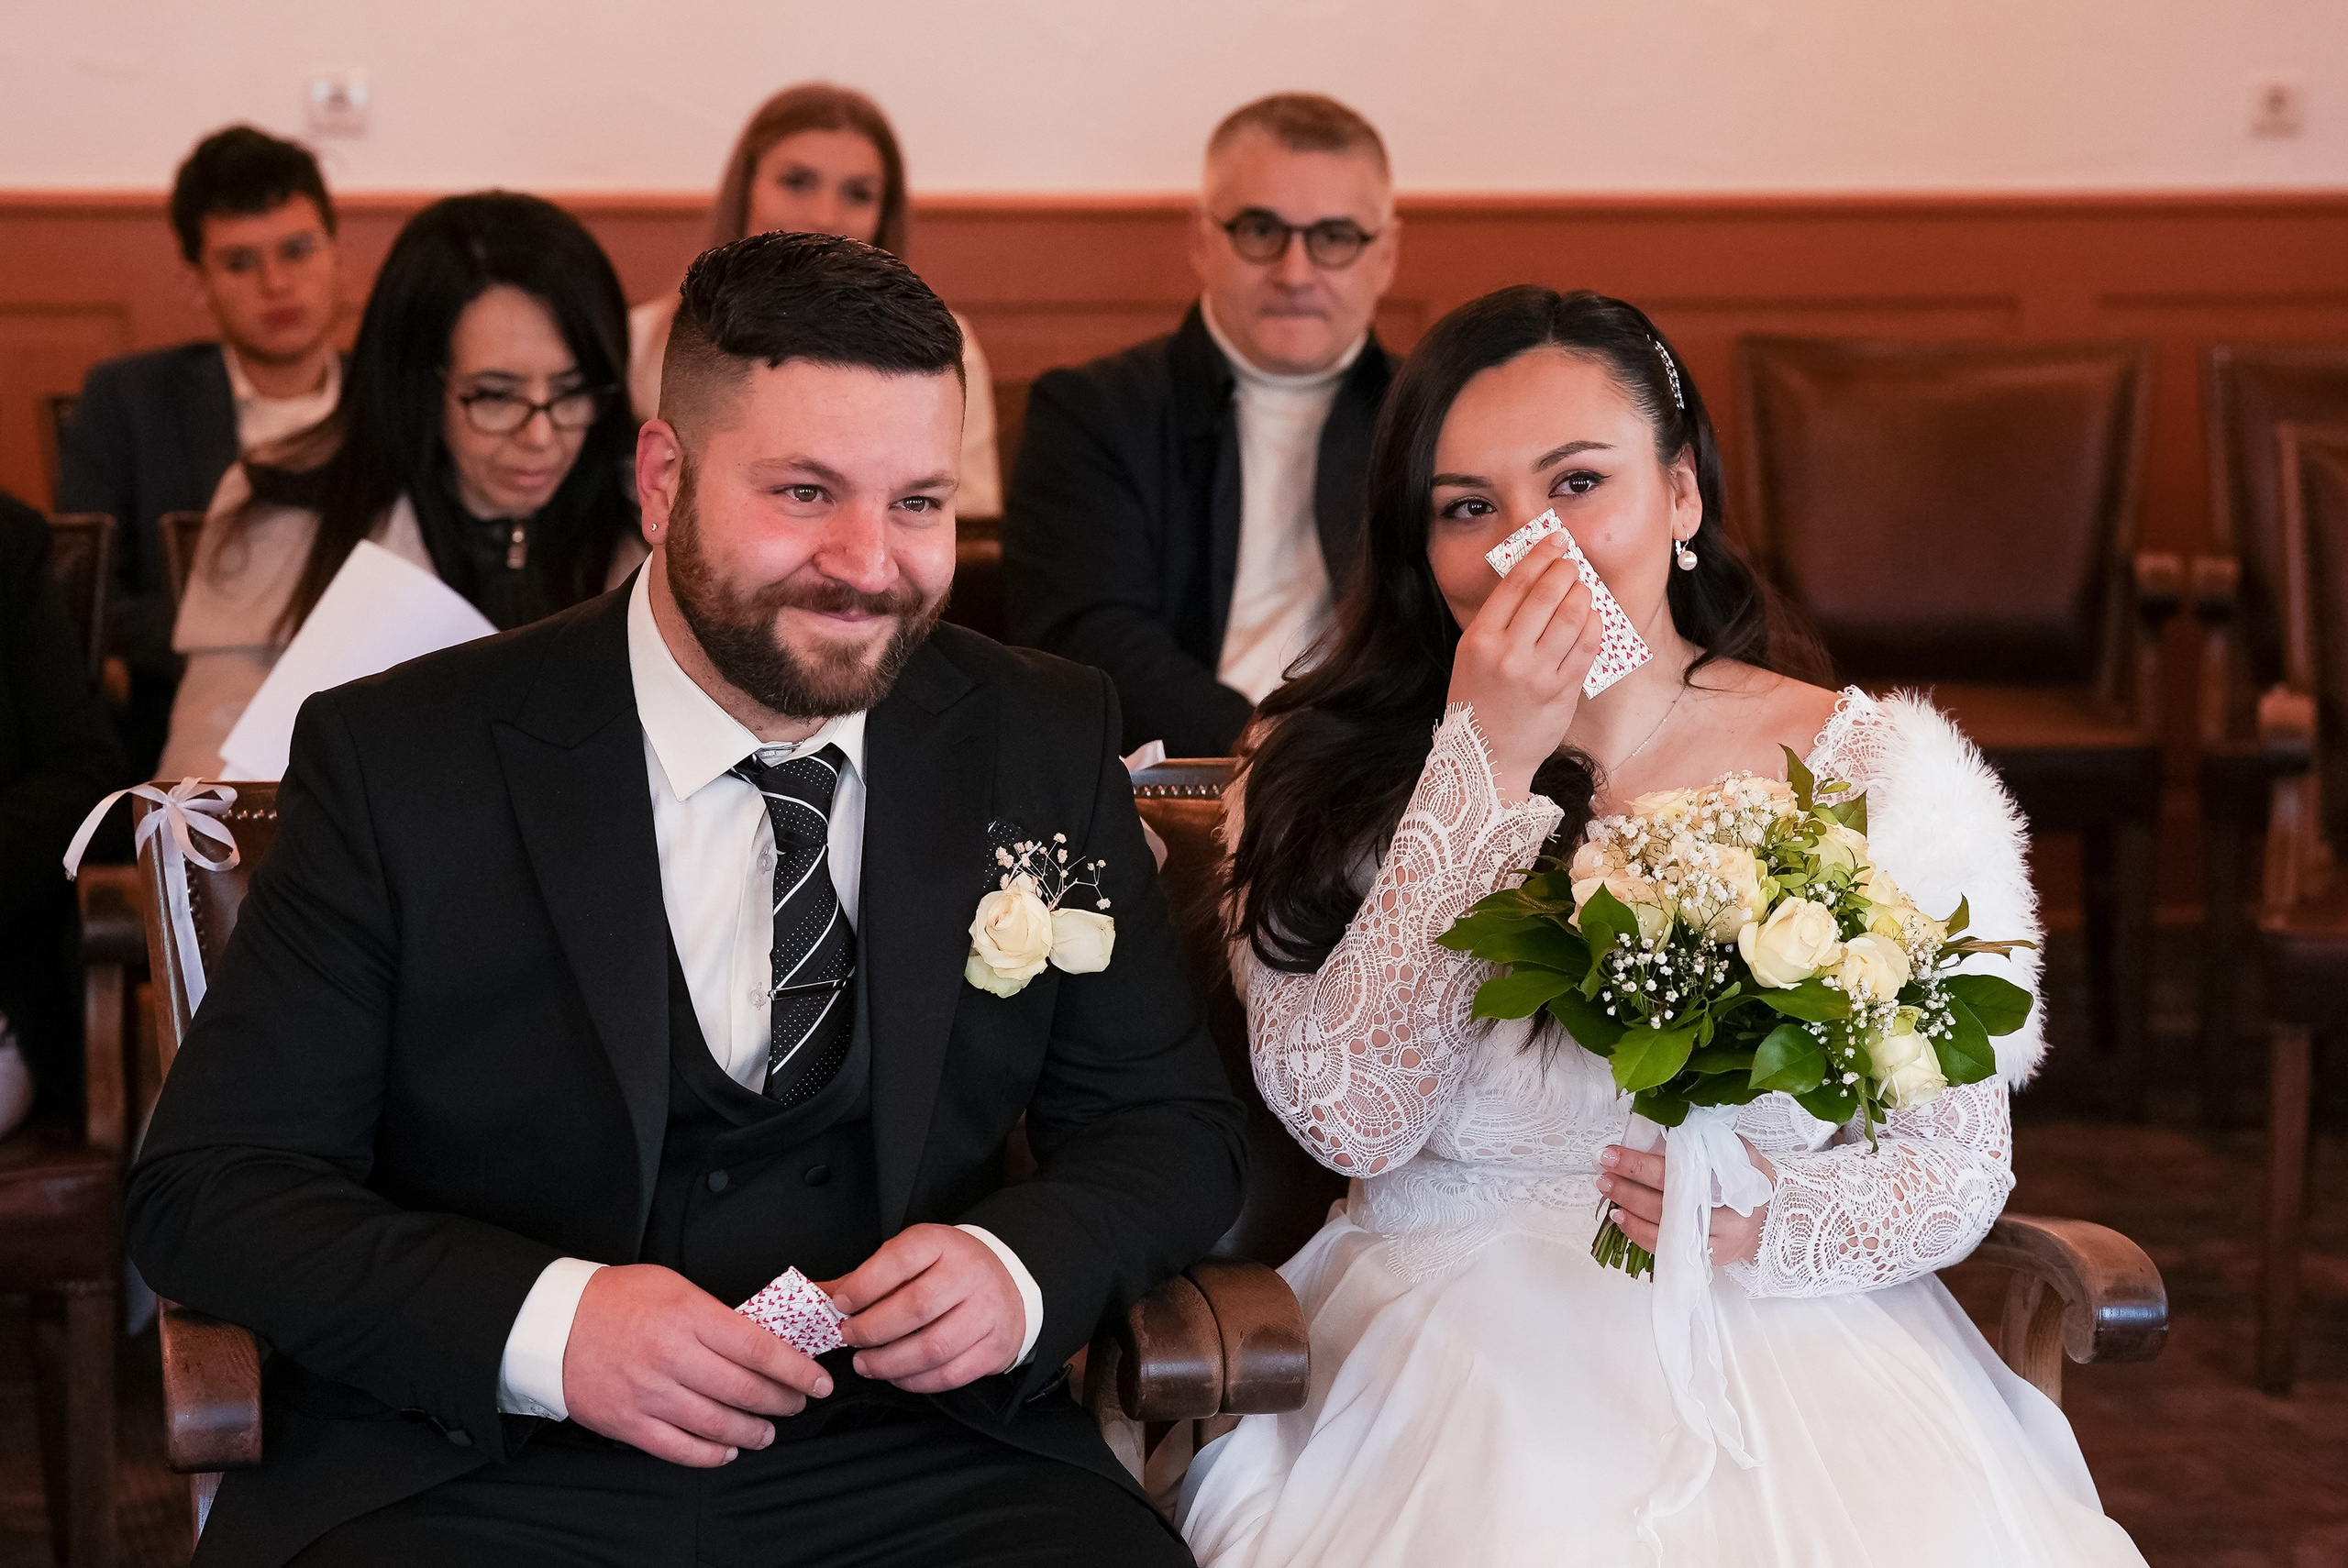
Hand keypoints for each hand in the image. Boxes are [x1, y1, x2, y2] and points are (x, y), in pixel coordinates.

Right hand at [562, 1264, 832, 1466]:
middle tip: (798, 1402)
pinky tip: (727, 1449)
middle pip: (745, 1390)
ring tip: (767, 1430)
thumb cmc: (616, 1299)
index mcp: (689, 1316)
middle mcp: (672, 1357)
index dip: (796, 1369)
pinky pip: (681, 1449)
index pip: (759, 1348)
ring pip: (718, 1425)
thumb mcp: (674, 1286)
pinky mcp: (629, 1423)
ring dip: (753, 1432)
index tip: (818, 1380)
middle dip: (784, 1401)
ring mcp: (650, 1394)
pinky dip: (712, 1454)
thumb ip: (716, 1313)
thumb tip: (760, 1338)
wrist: (554, 1324)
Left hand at [820, 1224, 1024, 1393]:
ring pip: (933, 1347)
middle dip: (872, 1330)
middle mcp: (970, 1274)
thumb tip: (811, 1295)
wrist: (1007, 1284)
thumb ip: (863, 1278)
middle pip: (916, 1308)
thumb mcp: (909, 1259)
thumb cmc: (945, 1272)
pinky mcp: (995, 1347)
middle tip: (849, 1338)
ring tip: (865, 1364)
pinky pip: (950, 1374)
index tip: (839, 1305)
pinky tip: (896, 1376)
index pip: (900, 1259)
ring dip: (889, 1363)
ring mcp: (987, 1312)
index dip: (864, 1285)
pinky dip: (916, 1381)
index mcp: (942, 1243)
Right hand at [1446, 535, 1605, 801]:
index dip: (1540, 555)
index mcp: (1480, 640)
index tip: (1555, 540)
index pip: (1515, 584)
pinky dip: (1594, 624)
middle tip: (1572, 561)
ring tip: (1583, 589)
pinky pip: (1588, 645)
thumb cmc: (1479, 703)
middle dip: (1565, 569)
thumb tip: (1533, 578)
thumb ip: (1498, 621)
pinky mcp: (1563, 691)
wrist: (1486, 759)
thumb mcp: (1472, 657)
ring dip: (1583, 594)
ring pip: (1572, 615)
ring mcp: (1538, 673)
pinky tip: (1592, 617)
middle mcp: (1508, 653)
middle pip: (1547, 594)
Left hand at [1598, 1140, 1777, 1265]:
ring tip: (1607, 1191)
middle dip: (1629, 1186)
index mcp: (1734, 1184)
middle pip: (1667, 1203)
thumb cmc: (1753, 1181)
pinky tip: (1621, 1217)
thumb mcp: (1741, 1153)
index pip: (1678, 1173)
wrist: (1779, 1220)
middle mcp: (1728, 1218)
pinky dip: (1639, 1234)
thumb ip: (1709, 1141)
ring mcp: (1718, 1243)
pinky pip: (1667, 1250)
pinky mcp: (1708, 1259)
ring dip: (1629, 1210)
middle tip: (1603, 1172)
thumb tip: (1665, 1127)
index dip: (1641, 1164)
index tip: (1612, 1152)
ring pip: (1664, 1231)